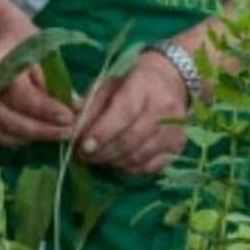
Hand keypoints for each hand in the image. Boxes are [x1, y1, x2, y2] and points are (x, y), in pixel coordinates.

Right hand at [0, 22, 77, 148]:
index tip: (69, 117)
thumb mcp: (43, 54)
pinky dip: (24, 139)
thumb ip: (57, 81)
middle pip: (10, 119)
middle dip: (44, 129)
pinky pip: (3, 137)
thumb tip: (78, 108)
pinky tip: (44, 131)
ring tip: (61, 132)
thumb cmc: (25, 45)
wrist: (0, 43)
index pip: (19, 94)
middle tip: (71, 131)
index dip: (45, 109)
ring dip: (36, 137)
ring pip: (6, 133)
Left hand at [77, 50, 190, 175]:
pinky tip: (116, 162)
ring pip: (139, 156)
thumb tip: (72, 129)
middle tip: (84, 155)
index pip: (124, 113)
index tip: (83, 145)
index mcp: (144, 87)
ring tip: (97, 159)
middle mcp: (164, 110)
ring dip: (113, 162)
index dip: (102, 132)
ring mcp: (174, 131)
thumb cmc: (132, 81)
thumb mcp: (108, 84)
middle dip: (103, 152)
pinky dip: (129, 169)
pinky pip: (150, 167)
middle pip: (131, 140)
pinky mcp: (178, 148)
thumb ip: (90, 106)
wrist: (169, 81)